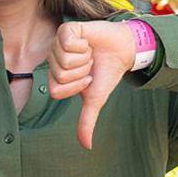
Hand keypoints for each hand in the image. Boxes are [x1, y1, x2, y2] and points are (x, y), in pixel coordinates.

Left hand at [48, 20, 139, 149]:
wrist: (124, 51)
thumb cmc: (106, 73)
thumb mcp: (95, 99)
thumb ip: (86, 121)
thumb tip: (86, 146)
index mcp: (56, 77)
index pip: (56, 91)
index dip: (77, 86)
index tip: (88, 79)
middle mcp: (53, 61)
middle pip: (60, 75)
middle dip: (82, 72)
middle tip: (90, 64)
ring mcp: (58, 44)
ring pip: (64, 60)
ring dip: (84, 58)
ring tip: (89, 53)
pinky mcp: (66, 30)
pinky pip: (67, 42)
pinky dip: (83, 45)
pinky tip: (87, 42)